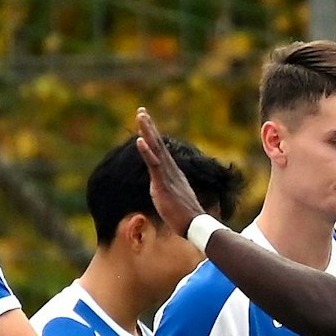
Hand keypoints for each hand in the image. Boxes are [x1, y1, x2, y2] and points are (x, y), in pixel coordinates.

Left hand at [134, 108, 208, 237]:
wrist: (194, 224)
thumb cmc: (184, 215)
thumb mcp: (172, 198)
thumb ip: (167, 190)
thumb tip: (165, 191)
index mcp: (172, 172)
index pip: (161, 150)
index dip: (153, 136)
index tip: (146, 122)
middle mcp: (171, 170)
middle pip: (158, 144)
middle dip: (149, 126)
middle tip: (141, 110)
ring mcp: (167, 175)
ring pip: (156, 149)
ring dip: (147, 131)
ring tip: (140, 116)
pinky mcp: (164, 184)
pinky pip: (154, 165)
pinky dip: (147, 152)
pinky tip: (140, 140)